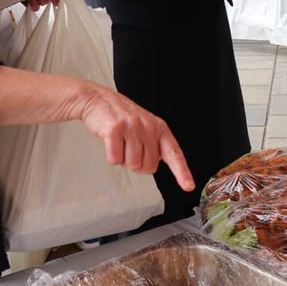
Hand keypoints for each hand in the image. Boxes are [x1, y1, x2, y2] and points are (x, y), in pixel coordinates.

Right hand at [76, 81, 194, 191]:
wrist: (98, 99)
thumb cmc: (121, 116)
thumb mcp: (145, 126)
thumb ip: (154, 144)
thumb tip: (155, 165)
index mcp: (159, 127)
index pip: (174, 153)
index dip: (182, 172)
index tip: (188, 185)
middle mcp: (148, 127)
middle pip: (149, 166)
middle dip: (138, 164)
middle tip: (129, 149)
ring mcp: (132, 127)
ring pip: (133, 164)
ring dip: (123, 160)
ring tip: (120, 143)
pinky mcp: (115, 130)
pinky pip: (116, 160)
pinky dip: (112, 156)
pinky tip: (111, 142)